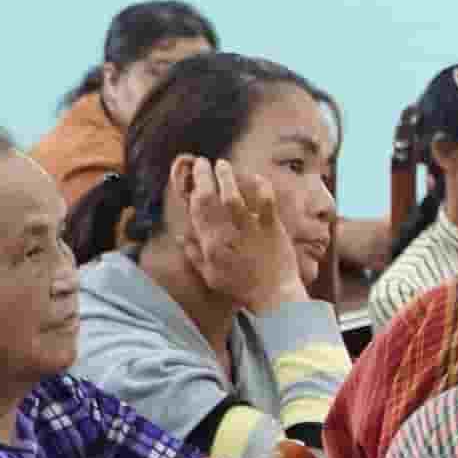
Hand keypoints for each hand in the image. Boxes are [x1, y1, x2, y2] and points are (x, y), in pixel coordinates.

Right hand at [174, 158, 306, 313]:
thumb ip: (195, 254)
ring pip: (233, 195)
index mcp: (211, 243)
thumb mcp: (211, 275)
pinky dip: (260, 187)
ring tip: (222, 164)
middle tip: (202, 163)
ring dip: (226, 176)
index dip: (192, 190)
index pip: (196, 210)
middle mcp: (227, 233)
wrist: (274, 295)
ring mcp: (250, 228)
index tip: (191, 178)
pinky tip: (256, 176)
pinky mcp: (271, 227)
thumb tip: (183, 235)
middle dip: (204, 176)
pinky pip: (264, 201)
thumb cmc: (241, 287)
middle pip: (210, 198)